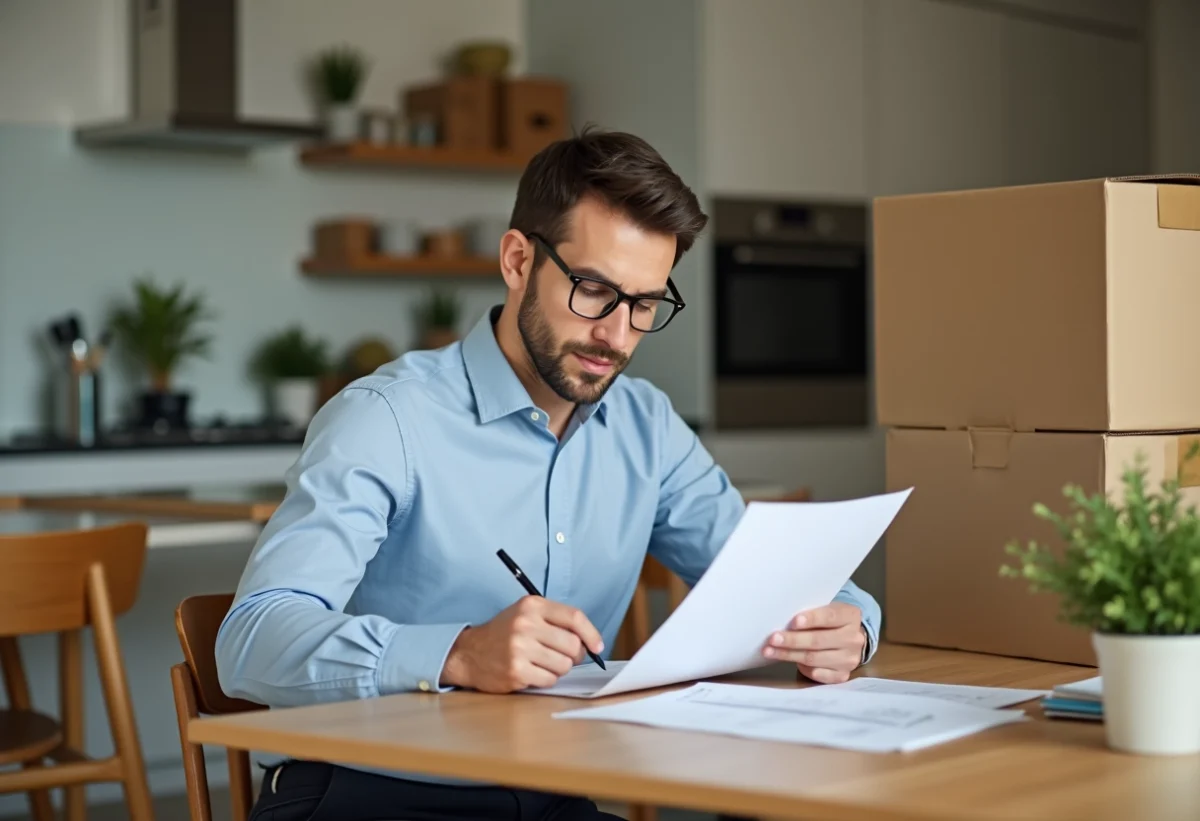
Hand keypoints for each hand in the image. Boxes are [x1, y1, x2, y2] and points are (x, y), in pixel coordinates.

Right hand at [440, 596, 604, 693]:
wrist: (471, 653)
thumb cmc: (506, 634)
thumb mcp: (527, 614)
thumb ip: (556, 621)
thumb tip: (590, 642)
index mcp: (532, 605)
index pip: (574, 617)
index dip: (591, 634)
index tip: (597, 646)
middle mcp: (525, 624)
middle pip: (572, 644)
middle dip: (574, 655)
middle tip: (563, 657)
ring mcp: (519, 648)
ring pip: (564, 665)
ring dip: (558, 668)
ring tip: (542, 663)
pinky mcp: (516, 670)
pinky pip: (549, 679)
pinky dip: (545, 679)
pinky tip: (532, 672)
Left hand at [761, 602, 865, 683]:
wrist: (850, 639)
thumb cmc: (830, 621)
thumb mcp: (826, 609)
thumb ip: (812, 613)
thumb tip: (783, 619)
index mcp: (850, 616)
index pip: (830, 616)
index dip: (811, 619)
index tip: (793, 622)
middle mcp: (853, 638)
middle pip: (819, 641)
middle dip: (793, 640)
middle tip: (772, 639)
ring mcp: (849, 659)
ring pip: (814, 658)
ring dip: (789, 655)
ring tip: (770, 651)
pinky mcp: (842, 675)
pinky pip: (818, 674)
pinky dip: (802, 668)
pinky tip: (789, 663)